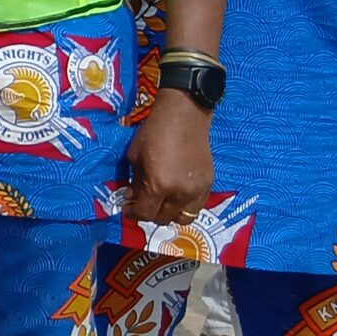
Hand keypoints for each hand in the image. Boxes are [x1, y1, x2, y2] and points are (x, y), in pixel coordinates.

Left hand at [124, 90, 214, 224]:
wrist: (185, 117)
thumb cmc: (154, 133)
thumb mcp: (135, 157)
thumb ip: (135, 181)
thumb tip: (132, 196)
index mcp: (159, 185)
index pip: (145, 213)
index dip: (133, 214)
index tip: (127, 208)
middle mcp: (180, 193)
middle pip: (164, 219)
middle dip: (149, 214)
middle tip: (141, 204)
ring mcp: (197, 191)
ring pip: (183, 218)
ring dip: (169, 214)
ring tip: (160, 203)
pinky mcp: (209, 185)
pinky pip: (197, 207)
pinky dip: (184, 206)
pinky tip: (176, 195)